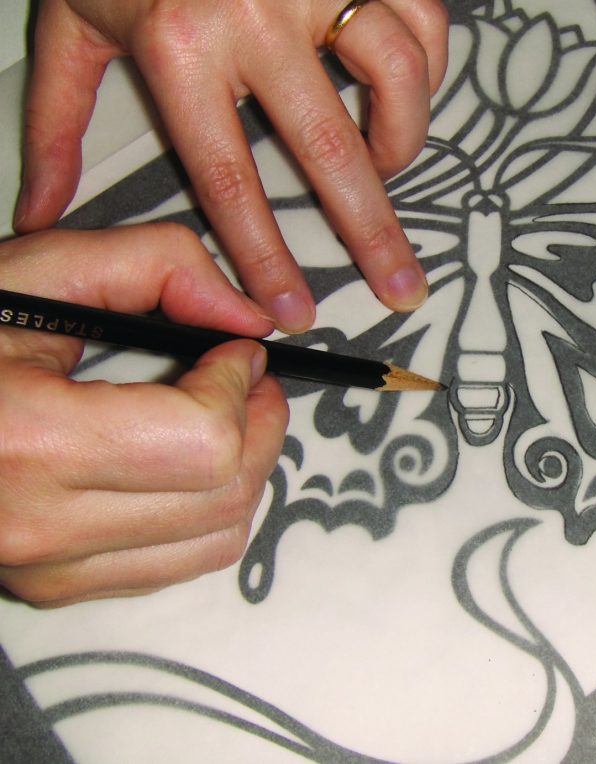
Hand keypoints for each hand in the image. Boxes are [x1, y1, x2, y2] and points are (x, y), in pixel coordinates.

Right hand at [0, 224, 288, 605]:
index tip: (235, 349)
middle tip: (251, 380)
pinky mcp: (53, 585)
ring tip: (225, 415)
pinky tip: (186, 462)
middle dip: (263, 425)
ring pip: (218, 538)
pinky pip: (180, 563)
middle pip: (225, 492)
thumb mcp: (39, 269)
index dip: (239, 385)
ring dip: (247, 470)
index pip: (205, 439)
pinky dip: (209, 510)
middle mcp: (40, 525)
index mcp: (30, 439)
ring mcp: (47, 567)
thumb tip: (252, 317)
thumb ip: (157, 265)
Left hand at [14, 0, 448, 331]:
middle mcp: (255, 17)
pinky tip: (408, 86)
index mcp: (180, 47)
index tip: (293, 307)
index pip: (233, 180)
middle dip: (373, 232)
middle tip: (400, 283)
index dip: (266, 256)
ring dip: (402, 138)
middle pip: (332, 150)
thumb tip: (44, 206)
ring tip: (388, 164)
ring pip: (396, 77)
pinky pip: (422, 20)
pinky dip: (428, 64)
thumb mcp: (71, 26)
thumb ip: (57, 120)